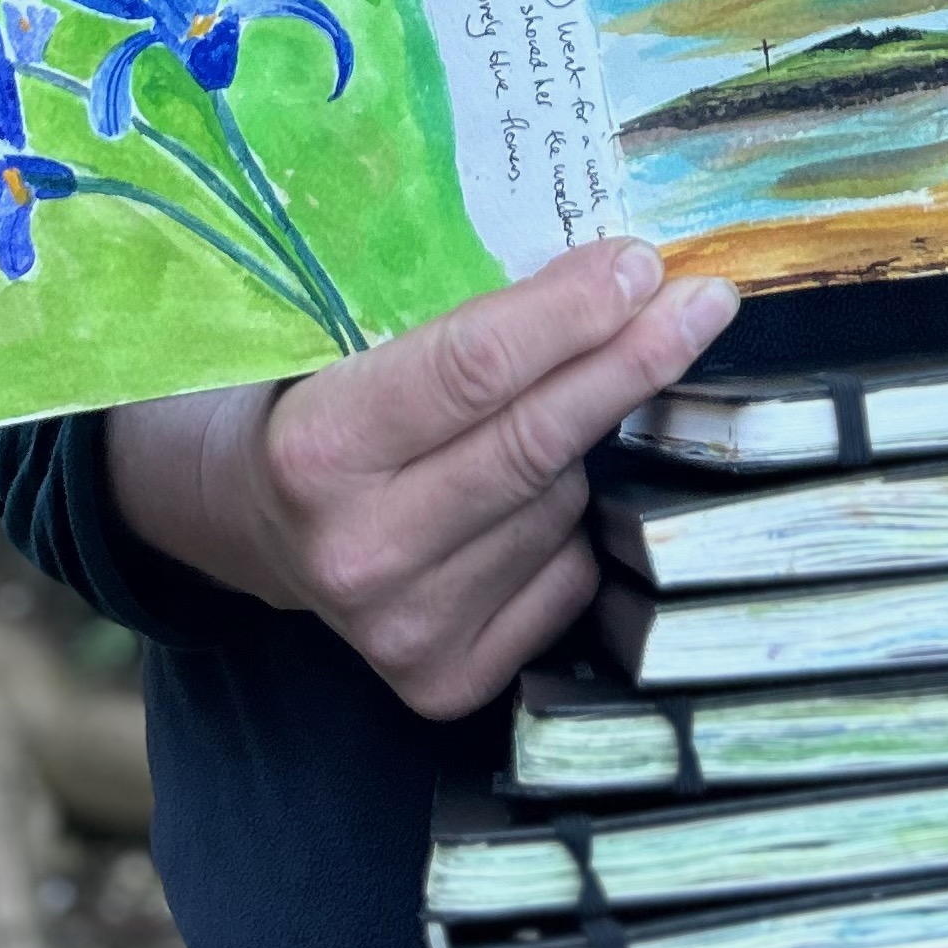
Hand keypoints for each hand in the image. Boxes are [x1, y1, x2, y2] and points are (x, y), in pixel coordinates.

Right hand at [103, 237, 737, 717]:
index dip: (570, 312)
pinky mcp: (444, 683)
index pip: (473, 369)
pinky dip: (565, 526)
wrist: (243, 520)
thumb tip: (610, 272)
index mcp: (315, 450)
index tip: (642, 263)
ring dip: (575, 449)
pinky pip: (565, 576)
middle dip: (632, 361)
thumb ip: (452, 311)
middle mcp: (358, 554)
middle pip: (535, 442)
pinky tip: (515, 503)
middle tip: (704, 300)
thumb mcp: (341, 333)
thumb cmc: (306, 395)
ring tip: (519, 423)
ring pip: (560, 506)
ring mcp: (404, 632)